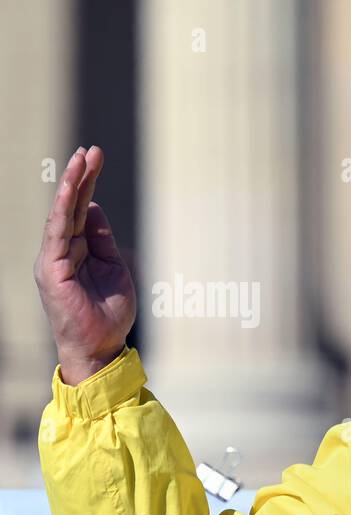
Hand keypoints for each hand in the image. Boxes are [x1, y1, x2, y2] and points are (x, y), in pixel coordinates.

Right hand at [33, 145, 136, 385]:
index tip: (97, 156)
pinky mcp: (51, 268)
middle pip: (71, 205)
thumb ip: (103, 240)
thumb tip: (94, 208)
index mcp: (78, 249)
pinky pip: (56, 232)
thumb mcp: (115, 268)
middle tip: (91, 149)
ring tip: (81, 159)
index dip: (89, 183)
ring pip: (61, 213)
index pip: (82, 208)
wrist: (102, 346)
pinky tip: (71, 188)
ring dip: (72, 185)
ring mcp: (54, 258)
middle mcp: (62, 249)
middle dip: (82, 175)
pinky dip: (62, 208)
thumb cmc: (109, 313)